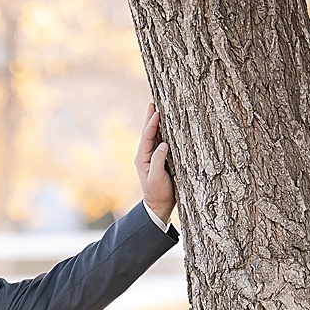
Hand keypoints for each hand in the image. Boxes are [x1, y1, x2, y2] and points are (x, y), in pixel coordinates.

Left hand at [135, 103, 174, 226]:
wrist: (159, 206)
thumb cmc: (158, 193)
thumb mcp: (157, 177)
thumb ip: (159, 160)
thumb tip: (164, 144)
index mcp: (142, 158)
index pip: (147, 137)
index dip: (152, 124)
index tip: (157, 112)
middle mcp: (146, 155)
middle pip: (148, 133)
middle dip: (150, 119)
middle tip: (152, 103)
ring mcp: (152, 157)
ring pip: (154, 136)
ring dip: (157, 124)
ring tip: (159, 110)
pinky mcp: (160, 160)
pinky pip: (160, 143)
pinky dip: (163, 133)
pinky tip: (167, 127)